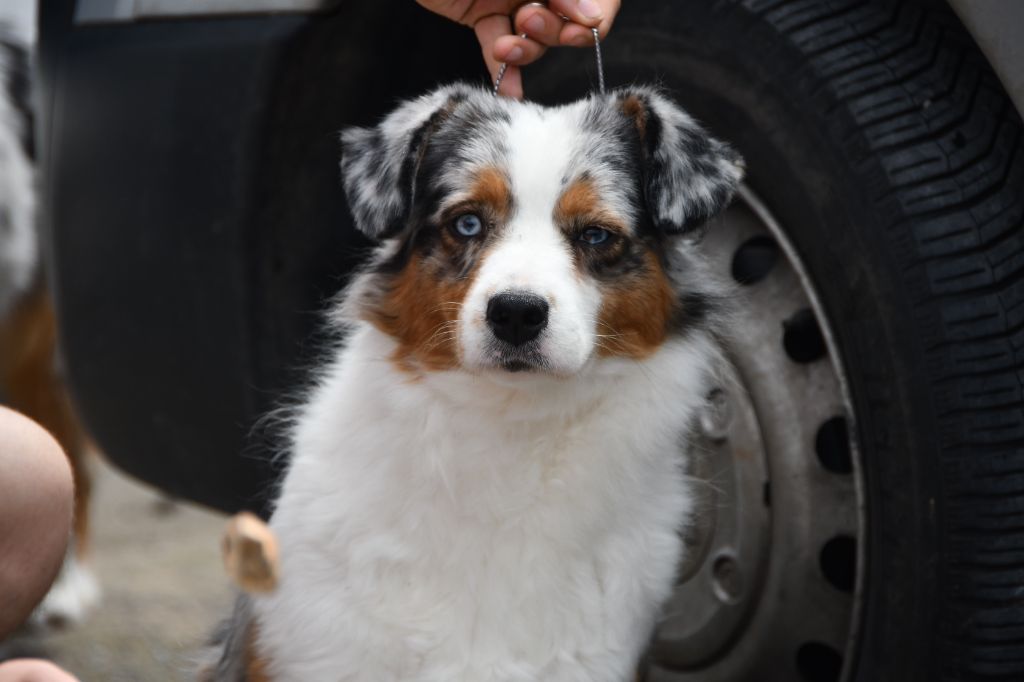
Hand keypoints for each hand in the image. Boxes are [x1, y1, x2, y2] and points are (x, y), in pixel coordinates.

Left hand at [417, 0, 620, 98]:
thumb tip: (593, 17)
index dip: (593, 14)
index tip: (577, 26)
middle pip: (568, 20)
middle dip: (553, 30)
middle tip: (529, 21)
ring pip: (534, 38)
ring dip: (525, 50)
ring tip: (506, 46)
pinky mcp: (482, 13)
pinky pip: (498, 44)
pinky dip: (503, 68)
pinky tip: (509, 92)